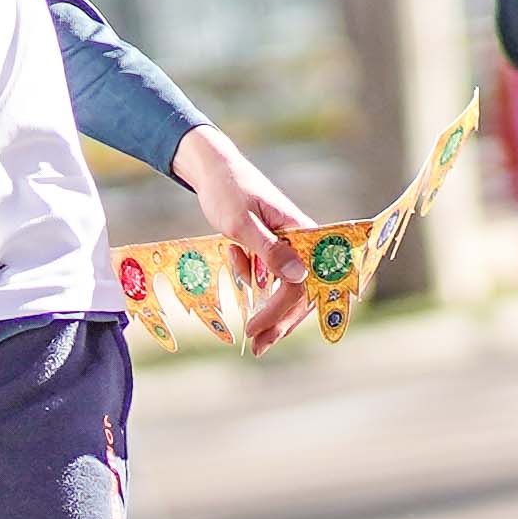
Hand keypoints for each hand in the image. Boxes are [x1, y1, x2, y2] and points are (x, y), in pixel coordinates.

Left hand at [170, 127, 316, 348]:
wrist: (214, 171)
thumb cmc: (228, 190)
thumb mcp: (242, 222)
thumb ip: (269, 250)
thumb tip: (299, 278)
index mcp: (301, 233)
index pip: (303, 284)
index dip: (282, 311)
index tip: (256, 330)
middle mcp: (301, 242)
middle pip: (302, 293)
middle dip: (282, 323)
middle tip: (258, 347)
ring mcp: (288, 246)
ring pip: (289, 290)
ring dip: (274, 315)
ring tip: (256, 340)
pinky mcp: (273, 248)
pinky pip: (272, 277)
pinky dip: (257, 285)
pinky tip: (236, 269)